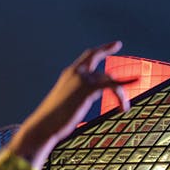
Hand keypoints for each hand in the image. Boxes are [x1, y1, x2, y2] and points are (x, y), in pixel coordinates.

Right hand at [12, 42, 137, 157]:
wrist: (43, 125)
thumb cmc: (54, 119)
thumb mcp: (68, 101)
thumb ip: (80, 93)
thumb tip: (92, 93)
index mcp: (69, 75)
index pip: (87, 57)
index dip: (100, 50)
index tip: (112, 45)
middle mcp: (75, 73)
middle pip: (94, 55)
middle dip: (106, 48)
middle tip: (117, 43)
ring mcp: (81, 80)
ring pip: (108, 78)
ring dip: (120, 93)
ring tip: (124, 108)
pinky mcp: (87, 90)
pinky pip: (112, 86)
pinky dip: (122, 92)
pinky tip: (126, 104)